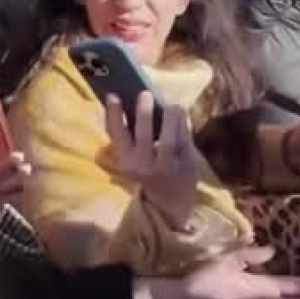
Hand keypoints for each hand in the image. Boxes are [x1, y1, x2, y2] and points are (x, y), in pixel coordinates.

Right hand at [105, 92, 196, 222]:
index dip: (113, 114)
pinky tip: (181, 114)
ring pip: (168, 136)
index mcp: (126, 162)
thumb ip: (126, 140)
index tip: (113, 96)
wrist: (169, 205)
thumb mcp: (129, 162)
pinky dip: (183, 124)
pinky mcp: (186, 164)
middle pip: (143, 133)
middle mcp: (144, 165)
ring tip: (170, 105)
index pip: (116, 135)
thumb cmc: (146, 177)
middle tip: (145, 94)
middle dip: (144, 111)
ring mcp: (167, 165)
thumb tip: (123, 104)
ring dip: (169, 116)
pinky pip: (185, 138)